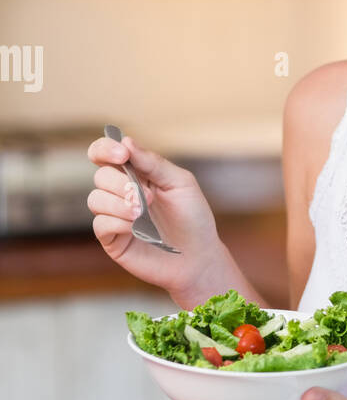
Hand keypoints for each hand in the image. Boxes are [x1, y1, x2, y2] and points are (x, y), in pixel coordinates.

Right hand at [86, 133, 225, 298]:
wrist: (199, 256)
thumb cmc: (192, 217)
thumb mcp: (180, 183)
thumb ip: (153, 162)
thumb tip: (126, 142)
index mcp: (136, 174)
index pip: (105, 153)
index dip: (105, 148)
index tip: (122, 154)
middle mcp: (121, 193)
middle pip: (101, 176)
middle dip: (121, 183)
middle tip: (148, 197)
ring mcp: (114, 216)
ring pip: (95, 199)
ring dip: (120, 204)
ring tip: (143, 213)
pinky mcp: (112, 239)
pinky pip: (100, 224)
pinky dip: (118, 222)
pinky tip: (137, 228)